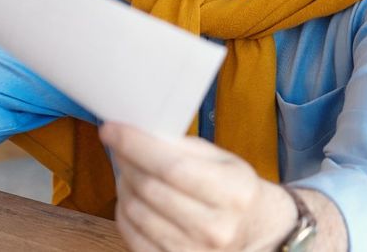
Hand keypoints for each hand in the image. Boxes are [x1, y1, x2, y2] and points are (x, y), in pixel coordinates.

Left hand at [99, 122, 296, 251]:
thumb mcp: (222, 160)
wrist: (255, 231)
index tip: (111, 129)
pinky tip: (131, 197)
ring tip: (129, 172)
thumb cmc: (233, 190)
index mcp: (233, 193)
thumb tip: (137, 132)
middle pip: (149, 188)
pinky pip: (132, 236)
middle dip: (126, 161)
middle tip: (119, 146)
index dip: (135, 146)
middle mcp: (216, 228)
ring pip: (136, 211)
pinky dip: (124, 212)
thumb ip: (182, 146)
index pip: (172, 166)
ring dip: (124, 185)